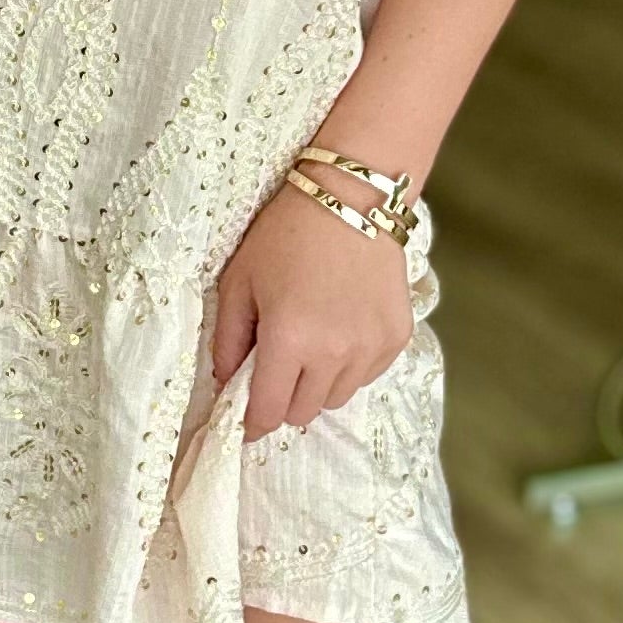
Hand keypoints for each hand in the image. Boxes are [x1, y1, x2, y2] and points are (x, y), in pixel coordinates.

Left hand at [212, 179, 414, 440]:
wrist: (353, 198)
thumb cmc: (286, 235)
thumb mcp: (239, 281)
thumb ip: (226, 340)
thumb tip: (225, 384)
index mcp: (288, 339)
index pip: (268, 412)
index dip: (251, 424)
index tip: (244, 424)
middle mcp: (334, 352)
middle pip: (302, 413)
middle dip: (282, 400)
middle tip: (274, 369)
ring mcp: (371, 347)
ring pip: (336, 399)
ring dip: (316, 385)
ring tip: (309, 344)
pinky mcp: (397, 338)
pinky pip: (366, 376)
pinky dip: (348, 367)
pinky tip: (339, 329)